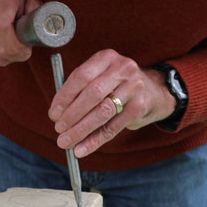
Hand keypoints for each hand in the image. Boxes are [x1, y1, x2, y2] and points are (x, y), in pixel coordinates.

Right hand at [0, 0, 41, 65]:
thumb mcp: (28, 0)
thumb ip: (38, 16)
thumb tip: (48, 33)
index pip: (2, 30)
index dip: (17, 46)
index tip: (27, 48)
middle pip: (0, 49)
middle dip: (17, 54)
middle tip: (24, 48)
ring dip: (9, 56)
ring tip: (13, 43)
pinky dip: (0, 56)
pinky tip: (3, 44)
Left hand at [48, 49, 176, 157]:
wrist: (153, 91)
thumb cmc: (115, 86)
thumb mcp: (99, 78)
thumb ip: (79, 91)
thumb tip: (56, 115)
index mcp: (106, 57)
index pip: (81, 76)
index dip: (64, 97)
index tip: (53, 114)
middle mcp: (122, 68)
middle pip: (92, 94)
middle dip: (72, 115)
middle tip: (58, 129)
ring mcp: (134, 87)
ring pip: (102, 112)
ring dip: (81, 130)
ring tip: (66, 141)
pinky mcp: (140, 107)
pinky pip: (112, 127)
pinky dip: (94, 141)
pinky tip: (82, 149)